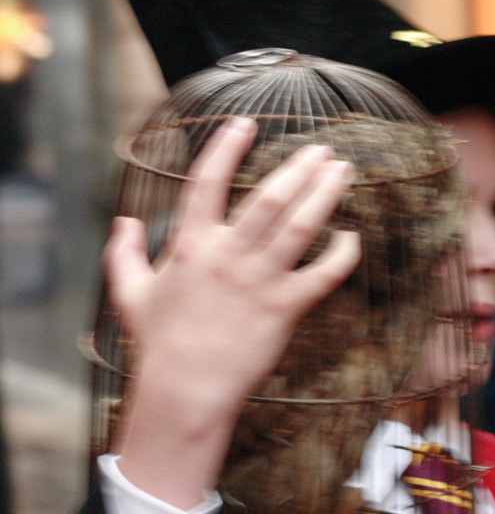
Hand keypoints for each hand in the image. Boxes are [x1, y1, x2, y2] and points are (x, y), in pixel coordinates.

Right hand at [107, 117, 359, 508]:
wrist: (186, 390)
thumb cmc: (158, 344)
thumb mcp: (131, 294)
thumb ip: (124, 254)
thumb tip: (125, 222)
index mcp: (191, 246)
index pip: (208, 183)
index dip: (226, 148)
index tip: (245, 123)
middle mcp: (228, 256)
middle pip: (270, 198)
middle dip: (299, 167)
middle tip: (322, 149)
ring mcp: (259, 281)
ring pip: (301, 226)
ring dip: (325, 194)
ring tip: (343, 171)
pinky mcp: (284, 309)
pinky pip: (323, 275)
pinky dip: (342, 255)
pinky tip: (352, 238)